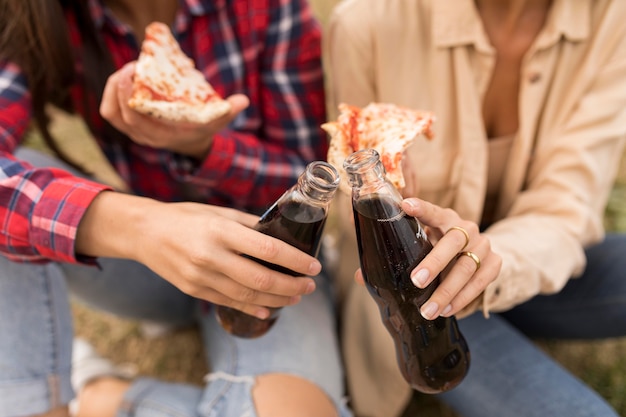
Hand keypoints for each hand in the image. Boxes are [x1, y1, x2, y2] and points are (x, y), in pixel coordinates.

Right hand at [76, 193, 318, 318]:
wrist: (145, 233)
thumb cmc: (186, 217)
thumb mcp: (219, 211)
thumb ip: (250, 224)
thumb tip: (281, 234)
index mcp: (221, 231)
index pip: (269, 250)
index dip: (296, 261)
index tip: (314, 266)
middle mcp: (211, 256)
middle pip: (262, 280)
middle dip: (292, 286)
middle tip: (310, 286)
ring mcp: (201, 276)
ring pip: (248, 296)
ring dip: (277, 300)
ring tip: (296, 296)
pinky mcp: (194, 290)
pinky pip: (229, 302)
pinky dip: (252, 308)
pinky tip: (269, 309)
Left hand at [99, 62, 249, 158]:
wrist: (193, 144)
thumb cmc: (203, 129)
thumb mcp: (217, 121)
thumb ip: (228, 111)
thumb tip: (242, 101)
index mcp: (160, 137)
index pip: (133, 120)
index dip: (126, 96)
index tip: (132, 72)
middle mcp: (143, 137)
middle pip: (115, 114)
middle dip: (117, 86)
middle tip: (131, 66)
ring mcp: (133, 132)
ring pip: (109, 112)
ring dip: (112, 89)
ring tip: (127, 70)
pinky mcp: (129, 124)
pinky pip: (112, 109)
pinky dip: (114, 92)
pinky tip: (126, 77)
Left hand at [354, 197, 500, 319]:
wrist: (480, 256)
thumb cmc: (441, 250)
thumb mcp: (423, 248)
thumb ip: (396, 258)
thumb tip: (361, 276)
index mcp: (445, 218)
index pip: (433, 210)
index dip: (421, 208)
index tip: (404, 205)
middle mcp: (467, 228)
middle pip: (454, 241)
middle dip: (435, 262)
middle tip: (416, 280)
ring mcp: (484, 245)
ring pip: (467, 267)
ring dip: (447, 290)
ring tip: (428, 309)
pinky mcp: (495, 263)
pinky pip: (481, 282)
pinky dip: (462, 298)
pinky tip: (447, 310)